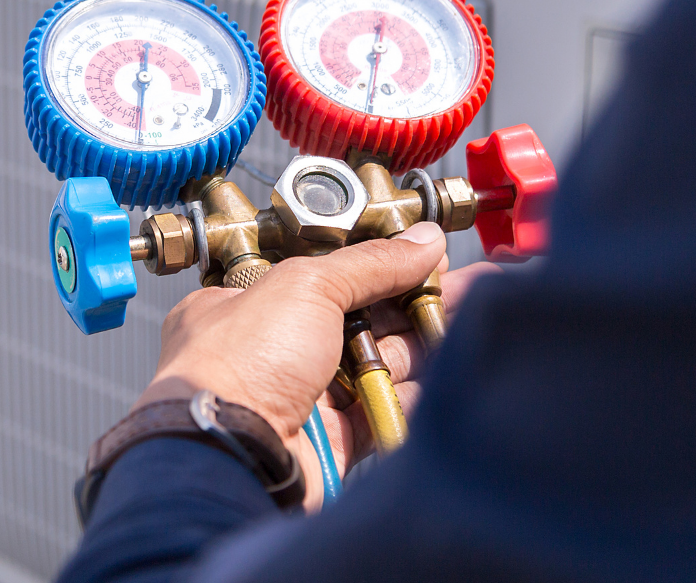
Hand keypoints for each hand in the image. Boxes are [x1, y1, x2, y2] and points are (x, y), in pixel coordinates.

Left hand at [132, 223, 502, 508]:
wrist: (231, 454)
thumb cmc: (237, 368)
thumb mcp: (307, 286)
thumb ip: (370, 263)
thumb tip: (420, 241)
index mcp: (249, 307)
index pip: (325, 277)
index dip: (376, 266)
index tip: (421, 258)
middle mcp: (272, 353)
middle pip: (357, 321)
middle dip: (411, 304)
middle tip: (464, 288)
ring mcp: (301, 400)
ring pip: (374, 367)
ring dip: (419, 348)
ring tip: (464, 325)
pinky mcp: (329, 444)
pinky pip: (380, 415)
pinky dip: (409, 398)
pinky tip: (442, 376)